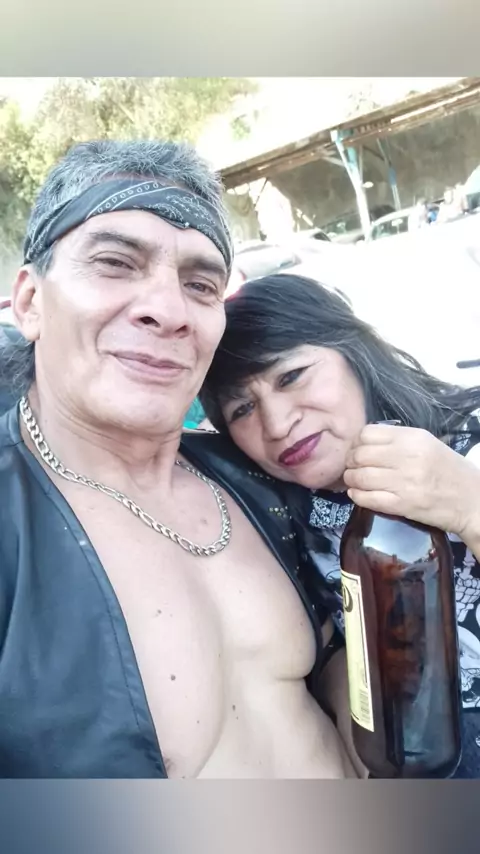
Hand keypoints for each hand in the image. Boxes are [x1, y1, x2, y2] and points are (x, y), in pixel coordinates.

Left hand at [343, 424, 479, 536]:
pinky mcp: (403, 505)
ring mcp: (404, 482)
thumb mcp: (428, 444)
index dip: (357, 443)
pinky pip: (368, 498)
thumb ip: (399, 440)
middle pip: (360, 455)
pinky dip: (357, 496)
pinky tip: (357, 494)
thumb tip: (364, 442)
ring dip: (351, 480)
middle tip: (351, 468)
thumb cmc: (449, 470)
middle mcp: (407, 457)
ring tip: (353, 481)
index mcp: (413, 438)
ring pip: (360, 477)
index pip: (368, 433)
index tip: (357, 450)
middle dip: (350, 462)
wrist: (472, 500)